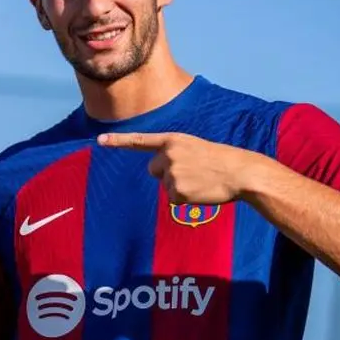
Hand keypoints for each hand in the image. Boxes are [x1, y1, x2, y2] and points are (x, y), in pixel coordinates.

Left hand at [96, 131, 260, 204]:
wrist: (240, 172)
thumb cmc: (220, 160)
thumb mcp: (194, 147)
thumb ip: (174, 153)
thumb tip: (160, 172)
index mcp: (173, 140)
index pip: (140, 141)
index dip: (118, 141)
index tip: (99, 141)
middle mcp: (168, 155)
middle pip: (153, 170)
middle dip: (167, 173)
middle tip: (192, 172)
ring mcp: (172, 173)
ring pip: (165, 185)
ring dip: (180, 186)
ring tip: (200, 180)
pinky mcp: (177, 191)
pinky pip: (174, 199)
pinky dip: (186, 199)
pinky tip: (200, 191)